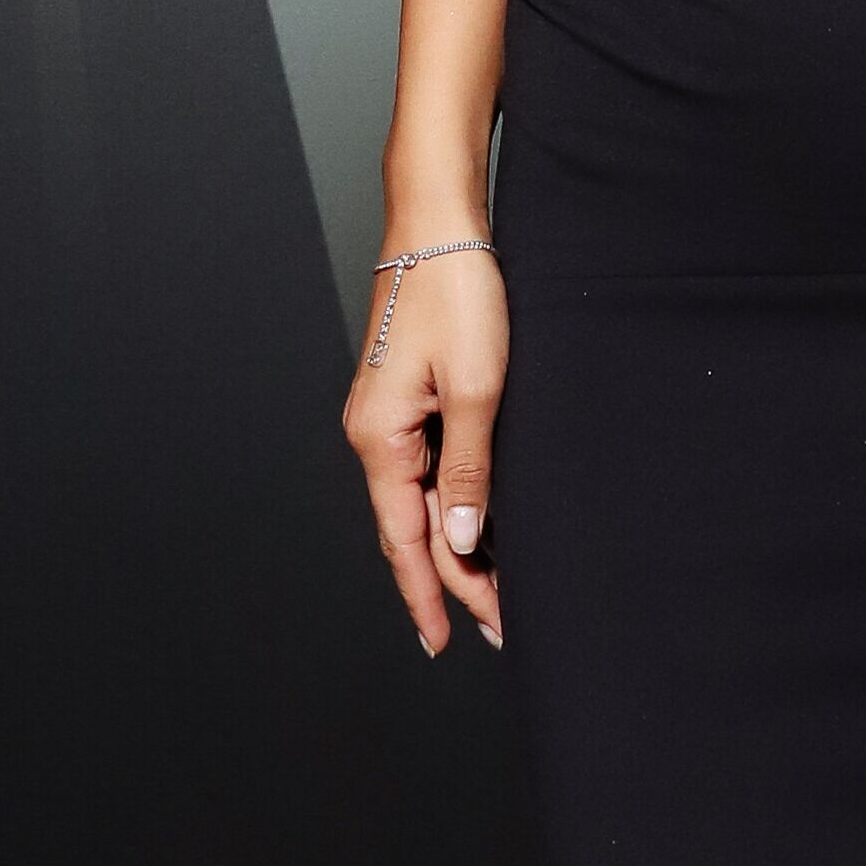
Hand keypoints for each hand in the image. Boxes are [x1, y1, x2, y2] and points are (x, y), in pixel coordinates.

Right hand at [340, 238, 510, 654]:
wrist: (437, 224)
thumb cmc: (455, 293)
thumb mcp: (476, 391)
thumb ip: (467, 473)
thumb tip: (457, 542)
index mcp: (380, 439)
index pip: (405, 542)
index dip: (431, 596)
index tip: (451, 641)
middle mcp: (371, 434)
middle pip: (407, 529)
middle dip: (448, 582)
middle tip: (494, 626)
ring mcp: (384, 416)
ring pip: (414, 502)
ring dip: (450, 547)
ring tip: (492, 588)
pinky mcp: (402, 397)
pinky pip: (421, 470)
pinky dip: (447, 505)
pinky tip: (474, 523)